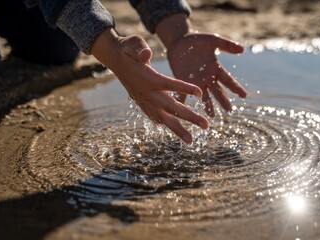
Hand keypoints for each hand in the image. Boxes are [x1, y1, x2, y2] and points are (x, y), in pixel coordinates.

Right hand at [91, 28, 208, 143]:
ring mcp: (143, 99)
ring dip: (177, 129)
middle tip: (206, 126)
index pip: (169, 84)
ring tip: (190, 141)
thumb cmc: (128, 48)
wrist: (113, 57)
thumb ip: (140, 49)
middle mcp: (147, 93)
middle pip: (171, 108)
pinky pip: (153, 115)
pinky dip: (162, 122)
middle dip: (189, 117)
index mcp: (148, 79)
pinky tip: (171, 128)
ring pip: (162, 118)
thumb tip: (147, 54)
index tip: (200, 93)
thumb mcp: (134, 43)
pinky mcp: (140, 101)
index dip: (184, 88)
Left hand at [167, 33, 246, 116]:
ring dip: (207, 105)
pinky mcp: (183, 81)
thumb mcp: (213, 40)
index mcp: (215, 68)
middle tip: (229, 111)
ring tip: (212, 116)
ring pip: (203, 95)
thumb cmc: (198, 40)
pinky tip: (185, 109)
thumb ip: (227, 45)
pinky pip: (184, 93)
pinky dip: (184, 100)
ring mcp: (195, 80)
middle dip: (223, 100)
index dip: (236, 88)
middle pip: (217, 91)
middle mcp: (207, 77)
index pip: (228, 80)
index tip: (244, 96)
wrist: (179, 41)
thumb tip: (243, 49)